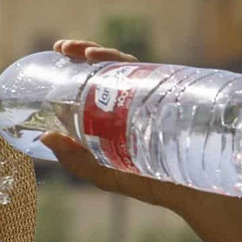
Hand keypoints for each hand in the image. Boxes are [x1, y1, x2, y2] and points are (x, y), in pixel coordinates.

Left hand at [39, 39, 219, 211]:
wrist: (196, 193)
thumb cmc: (152, 183)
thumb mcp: (105, 173)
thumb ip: (76, 160)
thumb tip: (44, 137)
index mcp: (118, 110)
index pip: (95, 77)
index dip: (78, 60)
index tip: (60, 50)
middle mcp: (137, 96)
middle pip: (110, 64)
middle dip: (87, 50)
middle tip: (65, 48)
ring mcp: (156, 94)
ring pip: (130, 64)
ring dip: (107, 53)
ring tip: (86, 55)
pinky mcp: (176, 97)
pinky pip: (157, 75)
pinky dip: (138, 65)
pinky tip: (120, 64)